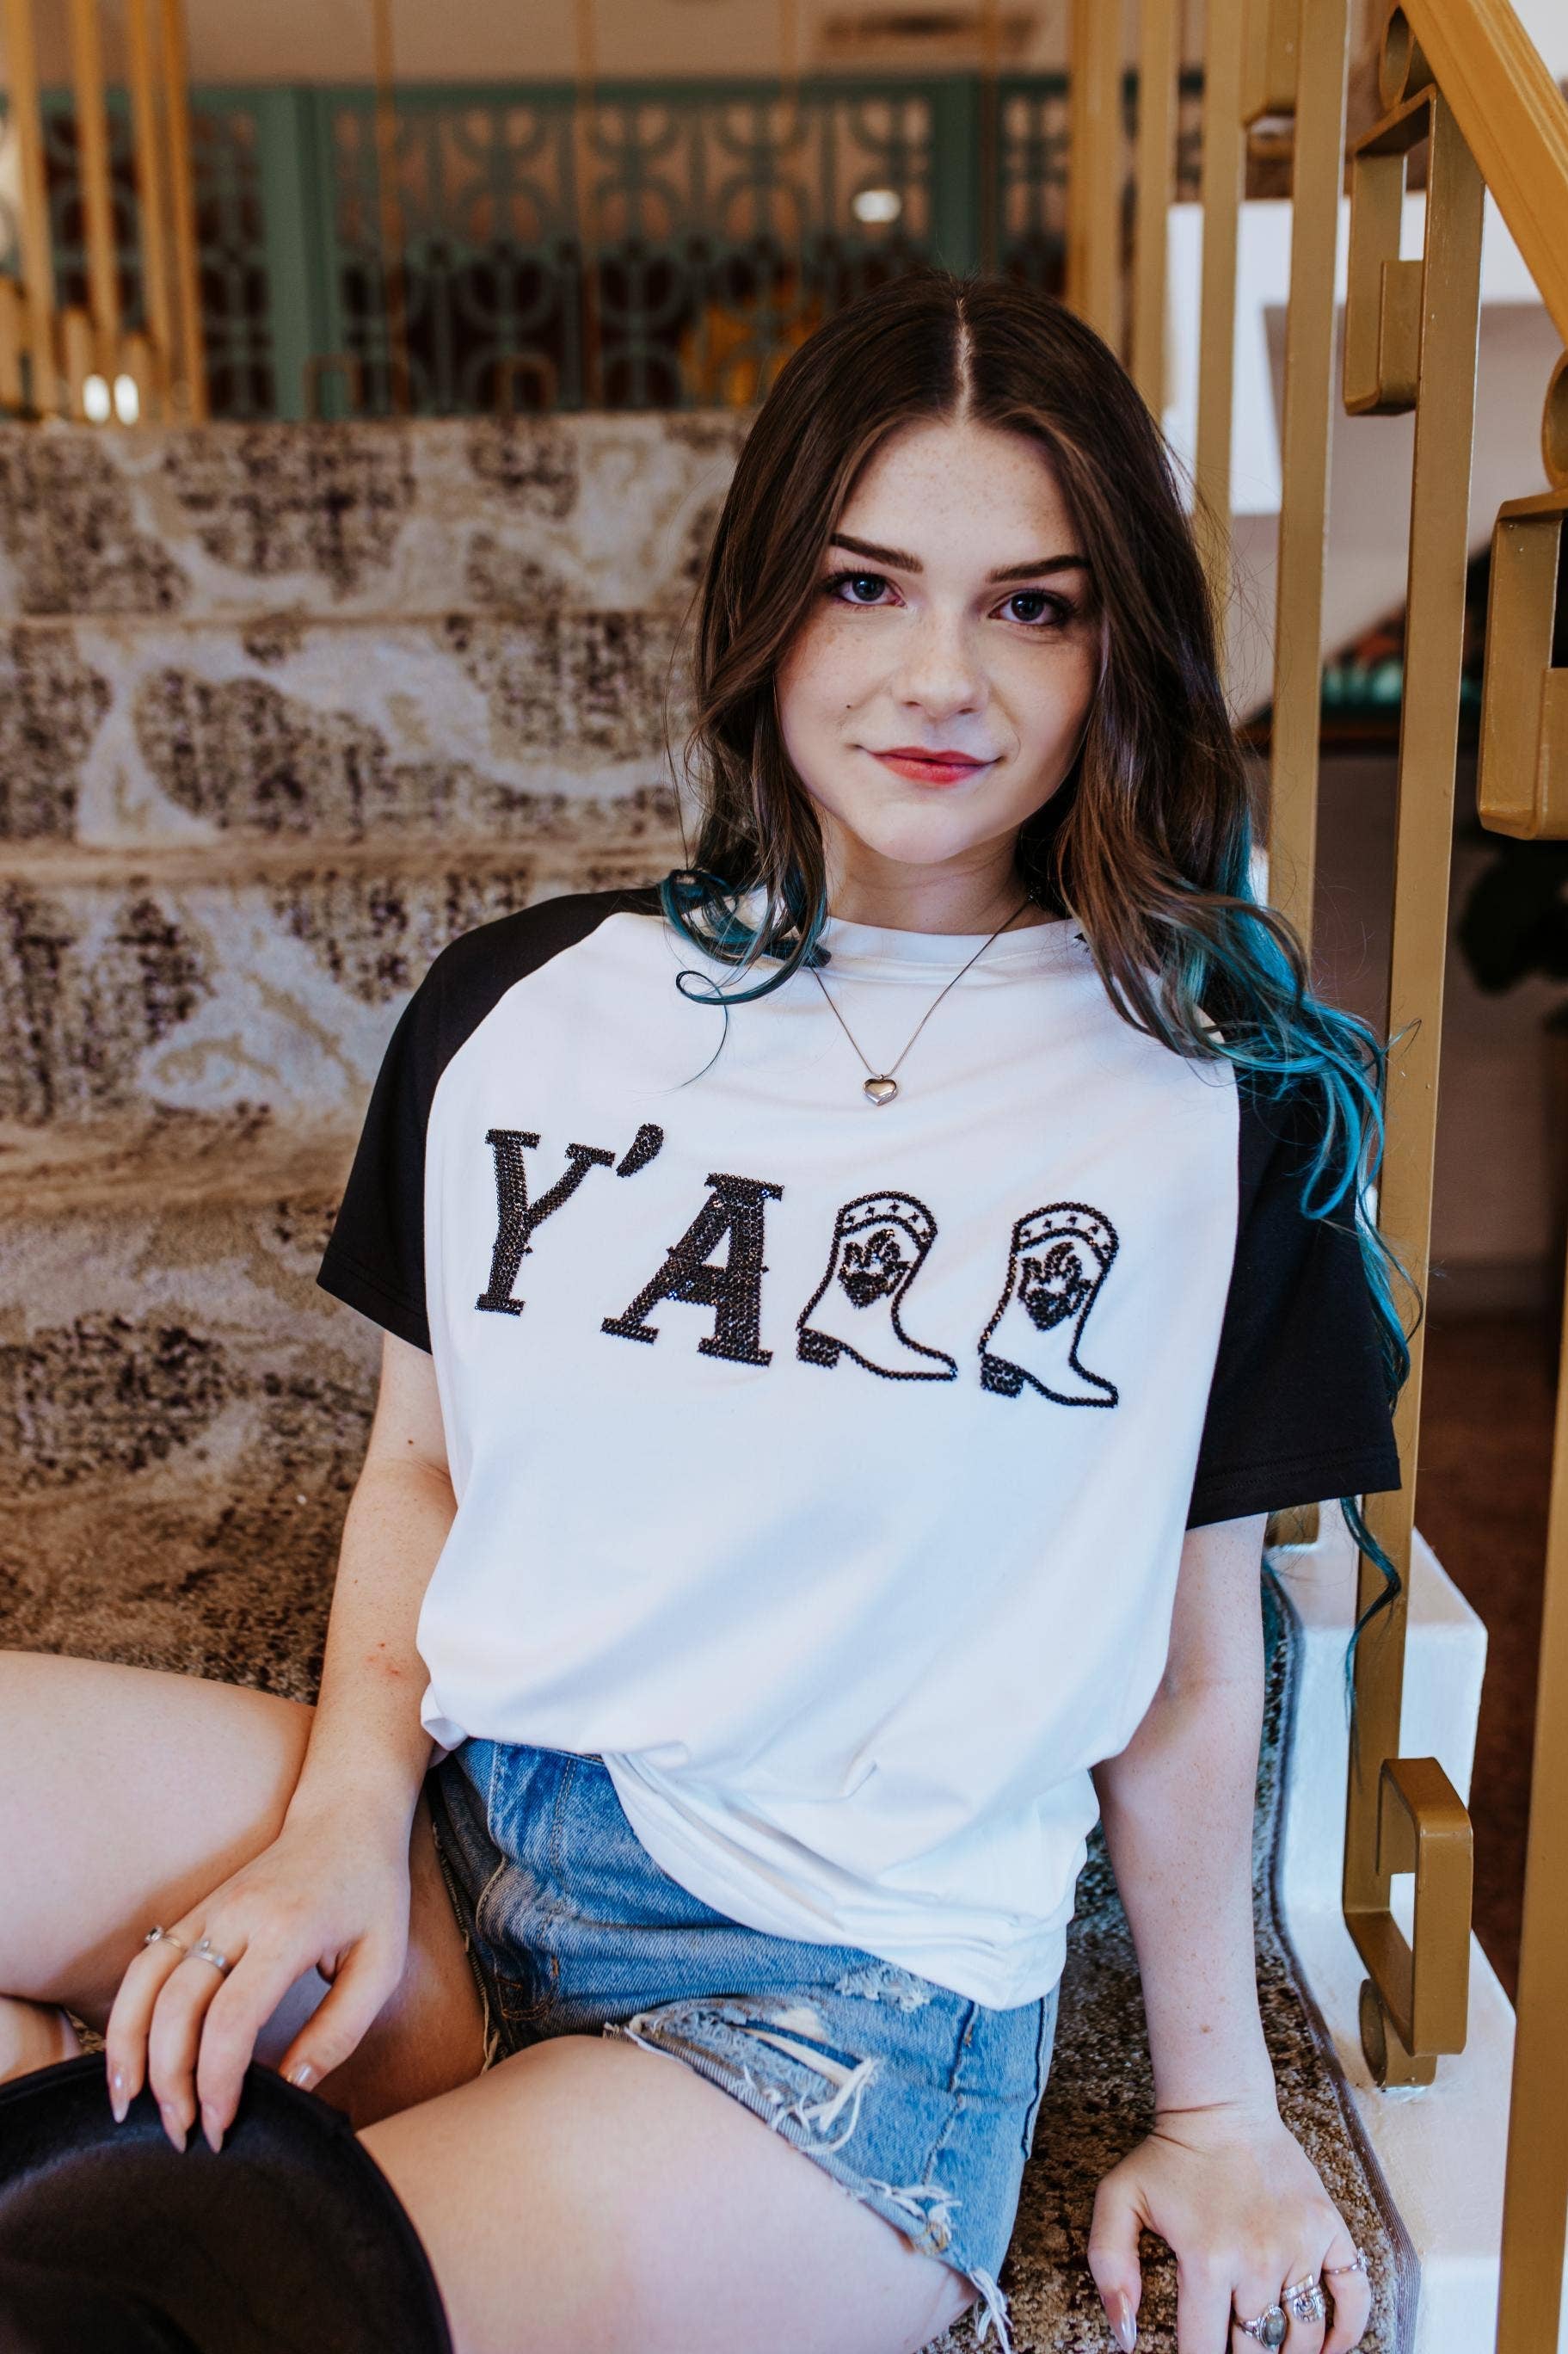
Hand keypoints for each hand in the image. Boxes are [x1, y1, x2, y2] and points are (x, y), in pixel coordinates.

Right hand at [102, 1807, 413, 2154]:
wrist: (346, 1817)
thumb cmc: (371, 1894)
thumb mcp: (382, 1964)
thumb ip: (340, 2029)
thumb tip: (292, 2087)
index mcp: (288, 1930)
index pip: (233, 2016)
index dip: (218, 2080)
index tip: (222, 2125)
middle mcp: (237, 1916)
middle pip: (178, 2005)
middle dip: (170, 2079)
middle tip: (182, 2134)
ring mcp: (209, 1909)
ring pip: (145, 1981)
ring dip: (128, 2048)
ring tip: (131, 2107)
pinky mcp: (195, 1910)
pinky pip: (145, 1964)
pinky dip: (126, 2012)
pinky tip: (128, 2057)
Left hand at [1086, 2096, 1372, 2353]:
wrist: (1221, 2106)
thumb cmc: (1167, 2156)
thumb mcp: (1118, 2199)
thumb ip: (1110, 2267)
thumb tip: (1126, 2338)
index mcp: (1207, 2260)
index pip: (1206, 2350)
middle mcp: (1258, 2260)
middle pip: (1257, 2349)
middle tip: (1232, 2346)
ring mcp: (1300, 2245)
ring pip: (1304, 2335)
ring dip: (1287, 2353)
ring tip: (1269, 2350)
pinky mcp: (1330, 2230)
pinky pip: (1354, 2295)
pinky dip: (1348, 2332)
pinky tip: (1328, 2347)